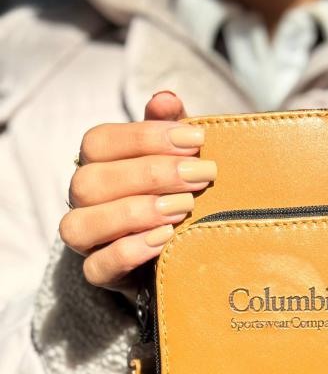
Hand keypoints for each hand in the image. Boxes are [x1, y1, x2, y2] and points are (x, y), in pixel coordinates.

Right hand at [60, 92, 216, 296]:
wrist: (180, 254)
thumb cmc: (177, 195)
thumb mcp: (178, 159)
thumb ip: (170, 129)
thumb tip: (166, 98)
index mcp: (97, 165)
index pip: (99, 142)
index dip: (145, 137)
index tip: (196, 138)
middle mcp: (84, 201)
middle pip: (91, 180)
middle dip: (151, 174)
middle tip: (201, 175)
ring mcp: (88, 240)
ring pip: (81, 223)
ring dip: (135, 212)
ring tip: (184, 207)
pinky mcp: (100, 275)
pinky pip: (97, 267)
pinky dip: (130, 251)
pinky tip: (165, 239)